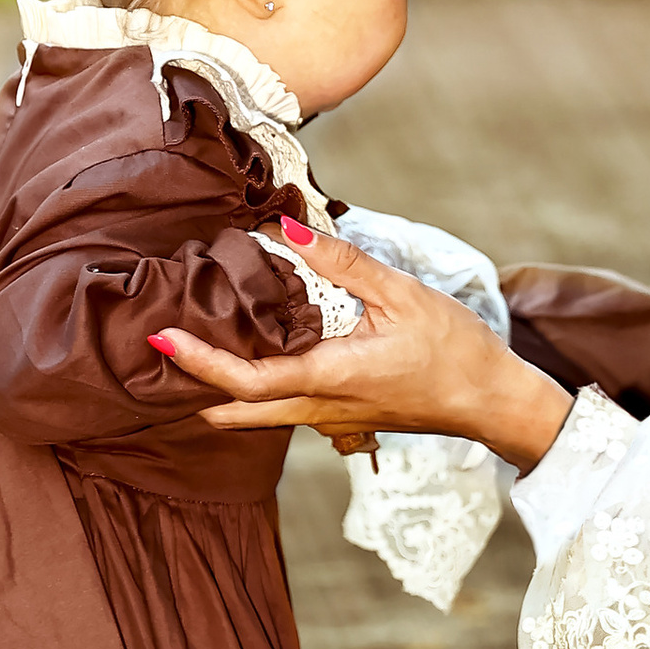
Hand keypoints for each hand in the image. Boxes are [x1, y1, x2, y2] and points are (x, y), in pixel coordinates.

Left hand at [152, 228, 573, 474]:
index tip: (162, 339)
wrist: (491, 401)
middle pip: (234, 412)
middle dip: (191, 386)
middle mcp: (318, 407)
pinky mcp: (340, 415)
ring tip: (190, 350)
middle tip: (159, 349)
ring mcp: (328, 417)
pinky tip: (248, 355)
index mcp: (328, 378)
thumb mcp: (402, 295)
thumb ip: (344, 263)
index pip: (245, 380)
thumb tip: (292, 231)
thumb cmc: (454, 350)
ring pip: (255, 415)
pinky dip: (249, 389)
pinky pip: (280, 409)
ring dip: (217, 390)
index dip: (198, 363)